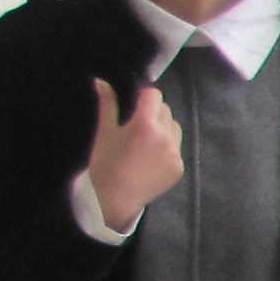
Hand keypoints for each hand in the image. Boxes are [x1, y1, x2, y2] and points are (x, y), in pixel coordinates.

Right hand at [87, 77, 184, 228]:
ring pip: (174, 126)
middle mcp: (165, 136)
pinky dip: (167, 146)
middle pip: (165, 110)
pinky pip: (177, 147)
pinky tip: (151, 156)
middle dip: (152, 112)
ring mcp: (175, 153)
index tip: (134, 105)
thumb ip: (107, 104)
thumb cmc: (106, 163)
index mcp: (145, 124)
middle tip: (136, 125)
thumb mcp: (105, 131)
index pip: (154, 95)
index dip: (143, 97)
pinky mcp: (179, 167)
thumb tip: (100, 81)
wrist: (115, 199)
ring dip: (163, 127)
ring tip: (145, 140)